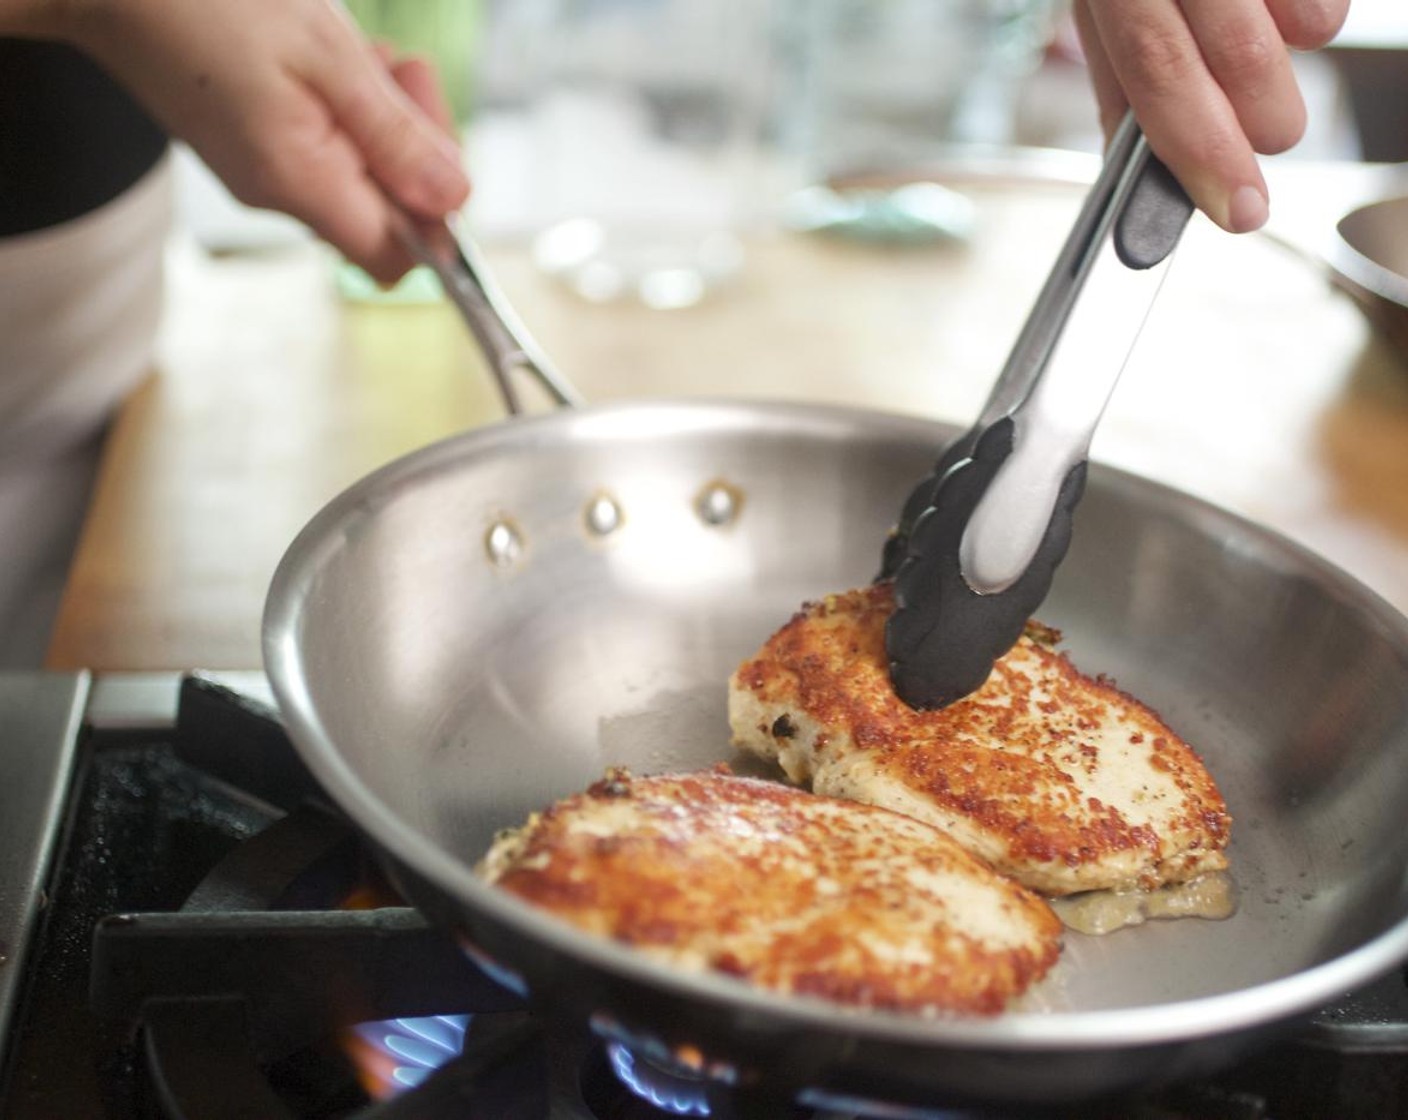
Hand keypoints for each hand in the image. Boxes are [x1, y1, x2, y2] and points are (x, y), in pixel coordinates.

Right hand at [55, 0, 470, 281]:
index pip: (398, 258)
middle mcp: (281, 193)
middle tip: (402, 72)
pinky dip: (351, 104)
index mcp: (300, 183)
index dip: (437, 218)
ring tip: (364, 54)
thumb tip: (454, 200)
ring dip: (387, 115)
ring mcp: (266, 170)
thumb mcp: (325, 54)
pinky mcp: (258, 144)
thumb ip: (395, 135)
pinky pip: (332, 144)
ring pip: (365, 171)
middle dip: (418, 147)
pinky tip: (335, 56)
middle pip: (390, 213)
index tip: (438, 148)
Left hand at [1072, 0, 1348, 232]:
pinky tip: (1292, 0)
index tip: (1237, 209)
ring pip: (1307, 18)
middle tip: (1269, 139)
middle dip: (1263, 120)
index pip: (1153, 70)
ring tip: (1283, 38)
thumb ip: (1118, 75)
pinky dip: (1317, 6)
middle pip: (1237, 49)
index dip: (1198, 147)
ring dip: (1304, 49)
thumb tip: (1141, 174)